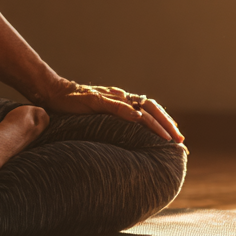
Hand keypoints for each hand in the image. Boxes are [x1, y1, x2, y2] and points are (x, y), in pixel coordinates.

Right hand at [40, 80, 183, 142]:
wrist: (55, 94)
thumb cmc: (77, 107)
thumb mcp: (100, 116)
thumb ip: (115, 122)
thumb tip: (130, 137)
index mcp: (123, 101)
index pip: (151, 109)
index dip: (166, 121)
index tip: (178, 138)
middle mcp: (120, 97)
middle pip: (151, 107)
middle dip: (167, 124)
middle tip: (180, 141)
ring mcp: (109, 97)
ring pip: (138, 107)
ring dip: (155, 122)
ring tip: (167, 136)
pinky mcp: (95, 100)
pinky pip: (115, 106)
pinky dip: (127, 112)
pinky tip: (137, 120)